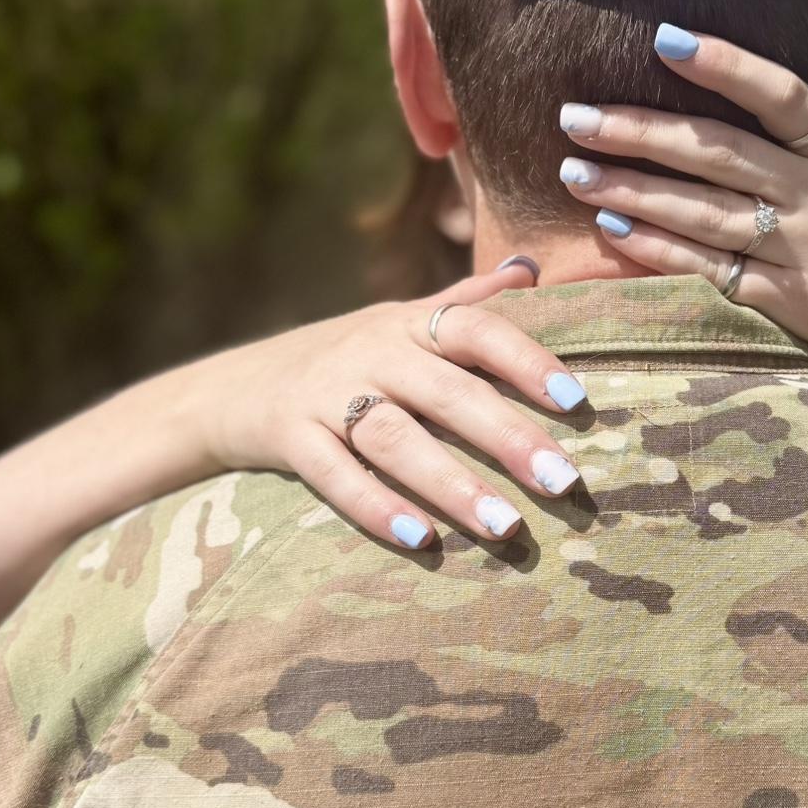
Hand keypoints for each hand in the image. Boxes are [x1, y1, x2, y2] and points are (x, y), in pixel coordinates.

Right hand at [196, 259, 587, 546]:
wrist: (231, 389)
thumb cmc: (345, 357)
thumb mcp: (399, 321)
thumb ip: (465, 301)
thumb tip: (531, 267)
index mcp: (407, 322)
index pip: (476, 329)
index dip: (526, 360)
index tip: (576, 401)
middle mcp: (370, 352)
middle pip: (447, 392)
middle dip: (509, 437)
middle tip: (564, 482)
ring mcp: (326, 395)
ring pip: (396, 440)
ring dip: (453, 485)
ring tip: (506, 527)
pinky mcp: (289, 439)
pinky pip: (334, 476)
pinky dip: (375, 507)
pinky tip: (420, 540)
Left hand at [555, 0, 807, 389]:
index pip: (785, 97)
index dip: (728, 66)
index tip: (663, 39)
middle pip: (726, 155)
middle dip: (645, 132)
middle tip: (575, 116)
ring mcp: (807, 254)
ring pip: (708, 214)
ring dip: (635, 191)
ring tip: (574, 171)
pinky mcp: (786, 304)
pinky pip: (710, 271)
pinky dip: (658, 249)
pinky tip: (611, 227)